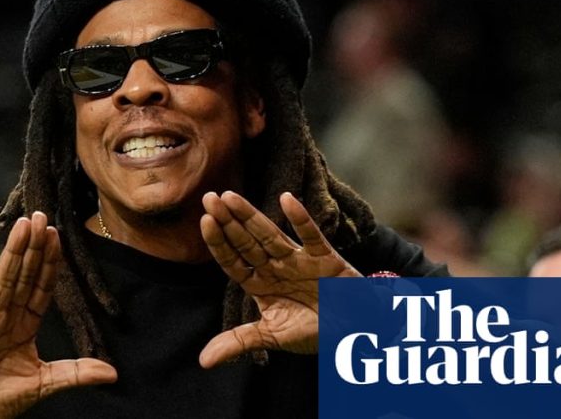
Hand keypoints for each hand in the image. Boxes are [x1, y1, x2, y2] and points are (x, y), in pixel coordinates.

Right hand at [0, 211, 116, 417]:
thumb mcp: (43, 384)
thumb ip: (75, 373)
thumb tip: (112, 373)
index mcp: (23, 326)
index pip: (40, 287)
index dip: (49, 262)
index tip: (58, 235)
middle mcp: (4, 317)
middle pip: (22, 275)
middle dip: (33, 247)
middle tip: (42, 215)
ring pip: (1, 279)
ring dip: (12, 251)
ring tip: (23, 224)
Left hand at [198, 191, 360, 367]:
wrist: (356, 331)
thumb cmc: (314, 331)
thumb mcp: (273, 337)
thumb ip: (239, 342)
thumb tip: (203, 362)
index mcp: (260, 284)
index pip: (233, 261)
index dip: (219, 243)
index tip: (203, 222)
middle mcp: (276, 268)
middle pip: (247, 242)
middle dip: (228, 222)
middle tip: (209, 198)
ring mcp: (299, 260)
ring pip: (271, 235)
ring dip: (251, 216)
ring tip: (231, 197)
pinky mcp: (325, 258)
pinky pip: (311, 236)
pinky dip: (300, 219)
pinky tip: (286, 200)